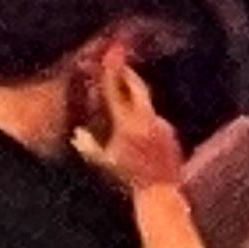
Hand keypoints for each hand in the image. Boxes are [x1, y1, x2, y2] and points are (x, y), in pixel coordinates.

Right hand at [74, 55, 181, 196]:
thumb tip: (77, 132)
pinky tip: (140, 120)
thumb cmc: (127, 178)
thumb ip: (87, 144)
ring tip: (125, 89)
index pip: (116, 90)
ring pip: (146, 104)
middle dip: (127, 74)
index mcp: (127, 123)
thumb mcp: (102, 161)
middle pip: (137, 88)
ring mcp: (162, 126)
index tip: (107, 56)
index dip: (111, 72)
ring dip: (135, 97)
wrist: (161, 191)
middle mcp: (148, 121)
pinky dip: (145, 116)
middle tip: (120, 63)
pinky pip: (155, 119)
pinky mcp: (171, 133)